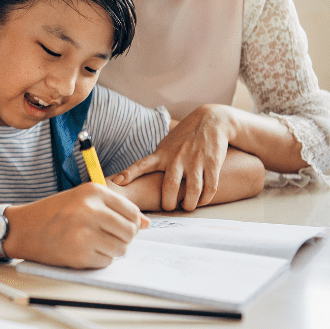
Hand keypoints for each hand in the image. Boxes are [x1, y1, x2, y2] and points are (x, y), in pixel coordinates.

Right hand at [7, 184, 147, 268]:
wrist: (22, 228)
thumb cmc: (53, 213)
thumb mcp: (83, 200)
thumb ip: (115, 209)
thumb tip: (147, 224)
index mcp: (93, 192)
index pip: (132, 212)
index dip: (131, 223)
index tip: (119, 226)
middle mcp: (90, 210)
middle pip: (130, 232)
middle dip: (123, 238)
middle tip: (106, 237)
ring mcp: (84, 233)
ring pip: (121, 248)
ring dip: (112, 250)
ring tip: (93, 243)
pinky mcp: (79, 254)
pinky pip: (106, 261)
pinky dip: (98, 260)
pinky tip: (82, 251)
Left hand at [113, 104, 233, 210]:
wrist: (211, 120)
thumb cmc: (183, 138)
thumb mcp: (165, 146)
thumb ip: (155, 162)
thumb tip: (137, 180)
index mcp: (162, 154)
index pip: (141, 164)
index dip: (129, 173)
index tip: (117, 182)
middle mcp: (177, 157)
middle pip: (170, 186)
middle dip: (168, 203)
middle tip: (168, 208)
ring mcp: (195, 160)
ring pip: (193, 191)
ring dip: (189, 204)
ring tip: (186, 207)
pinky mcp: (212, 163)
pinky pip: (209, 188)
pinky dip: (205, 199)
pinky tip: (201, 200)